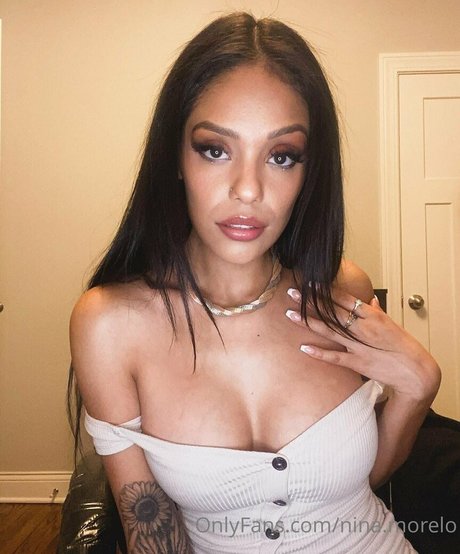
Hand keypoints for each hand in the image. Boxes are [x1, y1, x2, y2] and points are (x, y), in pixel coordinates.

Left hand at [285, 287, 440, 402]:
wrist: (416, 371)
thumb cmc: (403, 346)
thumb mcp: (390, 325)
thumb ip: (378, 312)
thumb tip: (370, 300)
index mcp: (372, 315)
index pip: (344, 299)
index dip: (326, 290)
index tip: (309, 282)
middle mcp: (364, 328)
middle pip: (332, 311)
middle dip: (310, 302)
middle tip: (291, 292)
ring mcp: (359, 346)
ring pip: (329, 331)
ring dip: (308, 322)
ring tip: (290, 314)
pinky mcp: (358, 363)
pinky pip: (335, 357)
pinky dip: (319, 353)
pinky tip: (303, 348)